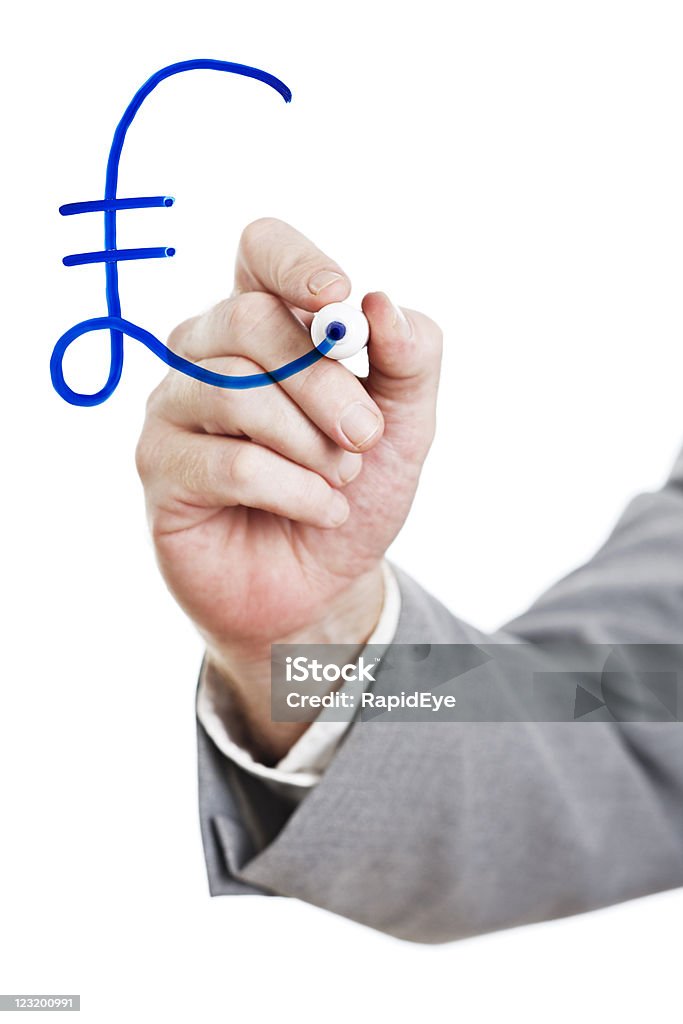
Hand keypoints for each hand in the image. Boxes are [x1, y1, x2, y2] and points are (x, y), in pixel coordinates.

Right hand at [136, 218, 441, 755]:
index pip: (259, 249)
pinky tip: (319, 511)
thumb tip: (380, 302)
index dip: (294, 260)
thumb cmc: (353, 489)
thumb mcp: (405, 424)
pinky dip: (293, 490)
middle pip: (249, 319)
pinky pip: (230, 463)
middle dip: (325, 384)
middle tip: (366, 437)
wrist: (323, 583)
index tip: (336, 298)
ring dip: (310, 444)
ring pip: (234, 390)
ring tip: (341, 479)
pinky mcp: (161, 469)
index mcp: (265, 325)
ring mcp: (174, 409)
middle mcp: (206, 353)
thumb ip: (410, 359)